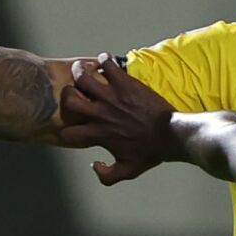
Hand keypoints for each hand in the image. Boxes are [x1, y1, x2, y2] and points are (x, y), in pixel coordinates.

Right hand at [57, 53, 175, 183]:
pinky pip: (107, 64)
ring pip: (83, 77)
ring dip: (80, 71)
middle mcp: (100, 113)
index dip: (66, 131)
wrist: (170, 135)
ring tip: (84, 70)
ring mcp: (111, 96)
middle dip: (67, 94)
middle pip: (69, 99)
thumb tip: (93, 165)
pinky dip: (104, 59)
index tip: (72, 127)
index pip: (68, 132)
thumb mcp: (128, 170)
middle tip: (75, 92)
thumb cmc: (150, 152)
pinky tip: (106, 62)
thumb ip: (107, 175)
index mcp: (98, 134)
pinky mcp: (124, 83)